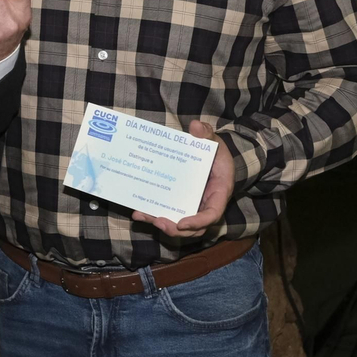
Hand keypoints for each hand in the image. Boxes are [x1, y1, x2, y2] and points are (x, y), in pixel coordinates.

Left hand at [132, 121, 234, 238]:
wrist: (212, 157)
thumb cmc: (215, 152)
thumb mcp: (215, 141)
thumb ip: (207, 134)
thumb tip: (195, 127)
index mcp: (218, 193)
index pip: (212, 214)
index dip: (198, 222)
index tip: (182, 223)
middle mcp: (205, 205)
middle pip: (193, 228)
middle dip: (175, 229)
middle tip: (159, 222)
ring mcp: (191, 207)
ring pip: (178, 225)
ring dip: (161, 224)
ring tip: (143, 216)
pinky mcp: (179, 204)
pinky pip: (168, 214)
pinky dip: (153, 215)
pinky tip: (137, 212)